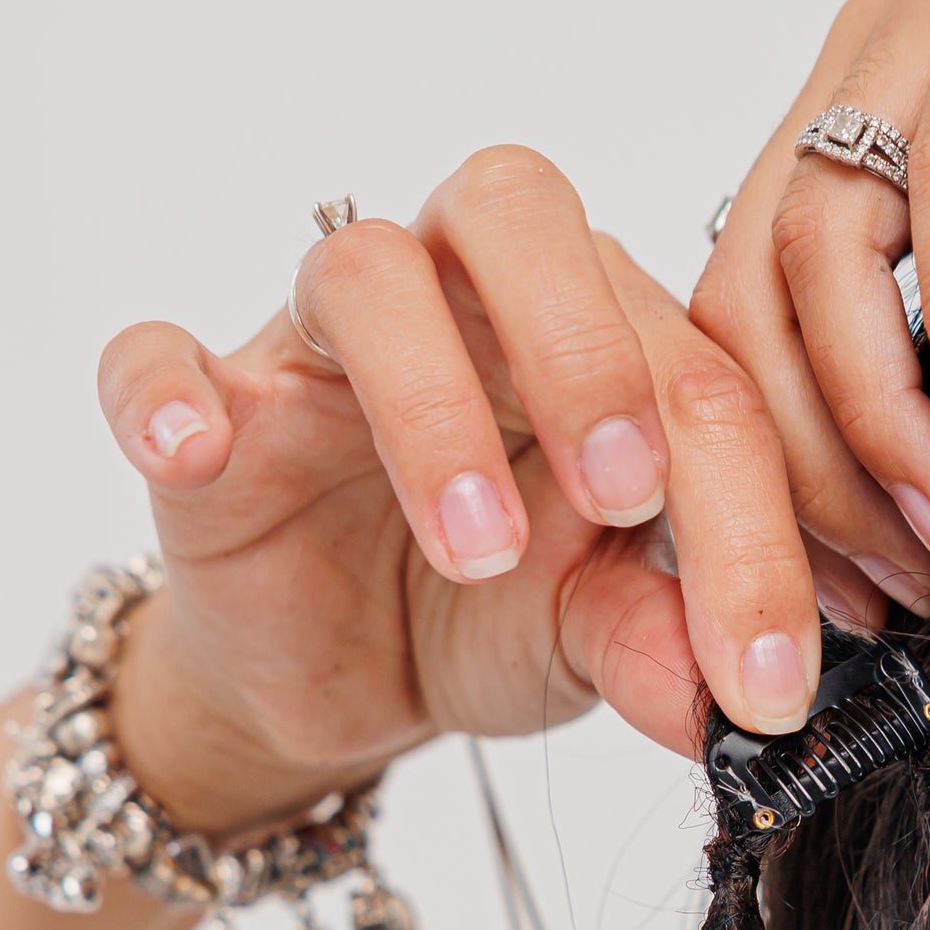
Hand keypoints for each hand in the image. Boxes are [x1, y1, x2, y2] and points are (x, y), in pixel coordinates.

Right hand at [96, 146, 891, 830]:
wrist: (351, 670)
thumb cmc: (496, 609)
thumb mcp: (594, 639)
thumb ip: (659, 642)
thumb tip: (736, 707)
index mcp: (606, 332)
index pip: (695, 378)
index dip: (750, 529)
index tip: (770, 679)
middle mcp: (471, 297)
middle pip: (527, 221)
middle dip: (589, 356)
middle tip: (625, 496)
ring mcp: (329, 341)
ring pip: (367, 272)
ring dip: (427, 401)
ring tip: (477, 547)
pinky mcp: (211, 403)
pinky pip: (160, 355)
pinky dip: (165, 390)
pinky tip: (194, 446)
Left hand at [692, 0, 929, 575]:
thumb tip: (920, 539)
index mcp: (868, 118)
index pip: (746, 313)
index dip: (774, 471)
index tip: (850, 592)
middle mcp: (881, 50)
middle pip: (752, 286)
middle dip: (805, 467)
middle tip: (894, 585)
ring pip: (822, 238)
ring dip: (875, 414)